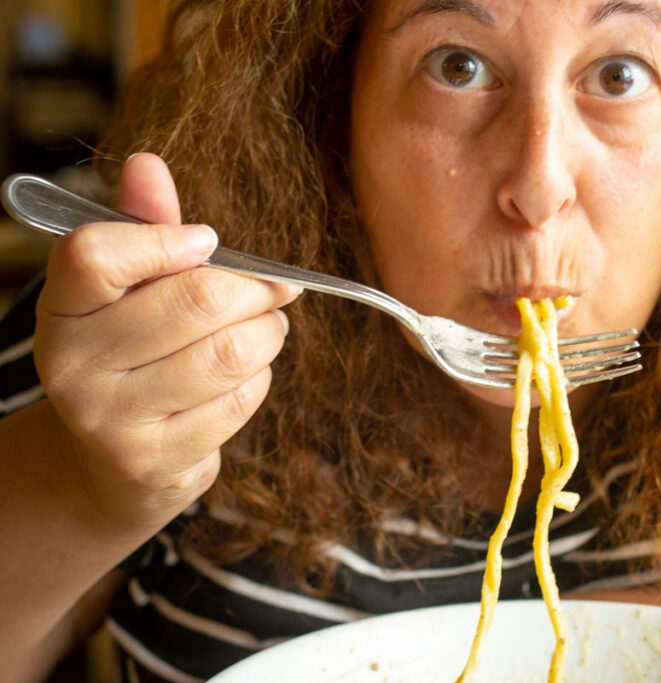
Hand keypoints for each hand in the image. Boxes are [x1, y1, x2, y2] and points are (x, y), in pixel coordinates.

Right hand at [32, 153, 298, 535]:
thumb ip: (142, 226)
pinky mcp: (154, 459)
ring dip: (269, 333)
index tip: (206, 242)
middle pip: (198, 299)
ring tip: (264, 328)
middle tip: (275, 288)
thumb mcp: (126, 288)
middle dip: (256, 288)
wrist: (108, 461)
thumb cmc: (131, 353)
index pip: (97, 254)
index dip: (167, 239)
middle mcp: (73, 364)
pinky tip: (243, 377)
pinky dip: (259, 379)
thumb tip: (147, 163)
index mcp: (60, 307)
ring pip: (232, 351)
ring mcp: (110, 418)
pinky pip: (241, 399)